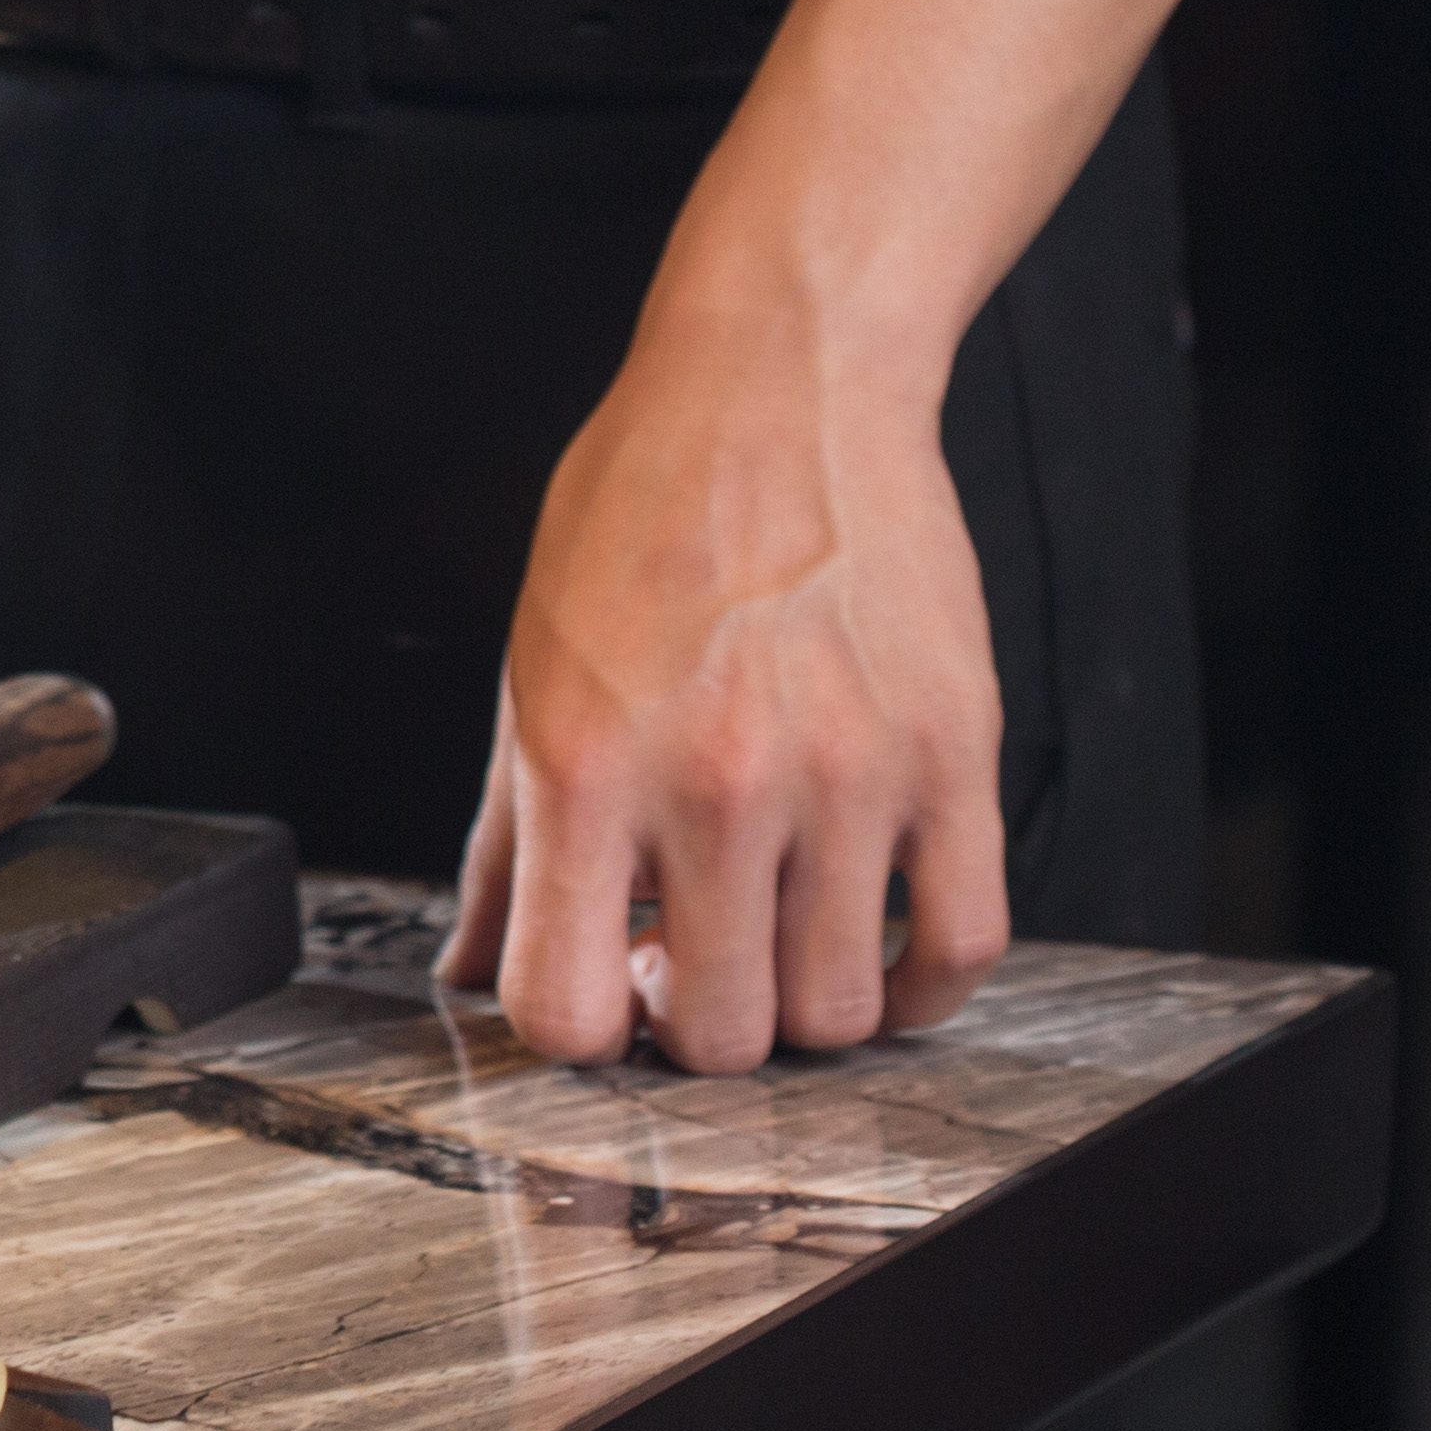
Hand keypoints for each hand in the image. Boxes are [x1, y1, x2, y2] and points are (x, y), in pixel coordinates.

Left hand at [442, 299, 1008, 1070]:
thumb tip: (467, 968)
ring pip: (837, 1010)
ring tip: (776, 936)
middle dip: (697, 1029)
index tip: (602, 997)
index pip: (566, 1008)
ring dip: (802, 1005)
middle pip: (720, 1038)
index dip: (580, 1034)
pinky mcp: (953, 756)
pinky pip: (962, 945)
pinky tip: (879, 951)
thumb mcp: (526, 671)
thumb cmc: (638, 519)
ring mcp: (844, 775)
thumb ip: (503, 840)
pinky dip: (922, 988)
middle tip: (691, 965)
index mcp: (584, 765)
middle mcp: (714, 784)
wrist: (776, 392)